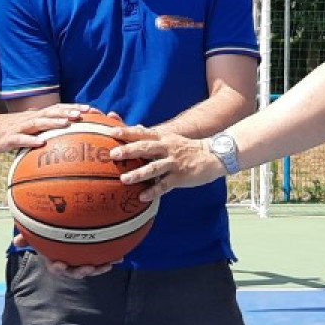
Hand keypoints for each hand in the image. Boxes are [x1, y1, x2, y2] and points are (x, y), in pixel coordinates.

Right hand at [0, 103, 87, 152]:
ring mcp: (18, 127)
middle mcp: (28, 118)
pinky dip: (31, 140)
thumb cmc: (2, 131)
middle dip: (68, 111)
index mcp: (33, 117)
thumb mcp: (23, 129)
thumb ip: (38, 131)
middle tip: (85, 113)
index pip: (57, 109)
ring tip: (67, 123)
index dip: (73, 108)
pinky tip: (41, 143)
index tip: (92, 110)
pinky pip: (20, 139)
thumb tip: (56, 140)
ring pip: (38, 122)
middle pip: (51, 112)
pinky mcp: (7, 138)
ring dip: (53, 122)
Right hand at [12, 230, 114, 278]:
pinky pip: (103, 260)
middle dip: (82, 272)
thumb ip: (28, 238)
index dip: (59, 268)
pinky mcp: (95, 257)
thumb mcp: (38, 234)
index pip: (56, 267)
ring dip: (100, 268)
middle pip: (76, 271)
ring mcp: (83, 261)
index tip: (61, 264)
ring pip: (91, 268)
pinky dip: (111, 259)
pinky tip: (121, 256)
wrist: (69, 230)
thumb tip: (15, 241)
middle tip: (89, 267)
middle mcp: (70, 263)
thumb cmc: (50, 234)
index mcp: (57, 259)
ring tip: (108, 265)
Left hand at [110, 126, 225, 202]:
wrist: (213, 156)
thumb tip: (134, 127)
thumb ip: (151, 136)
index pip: (142, 134)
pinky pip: (165, 185)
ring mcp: (174, 163)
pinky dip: (153, 191)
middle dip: (129, 151)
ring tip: (124, 179)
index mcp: (163, 139)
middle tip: (113, 154)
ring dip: (139, 173)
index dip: (127, 132)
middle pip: (146, 148)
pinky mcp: (180, 177)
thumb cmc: (187, 148)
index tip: (111, 131)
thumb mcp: (170, 138)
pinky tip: (142, 197)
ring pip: (154, 168)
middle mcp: (167, 149)